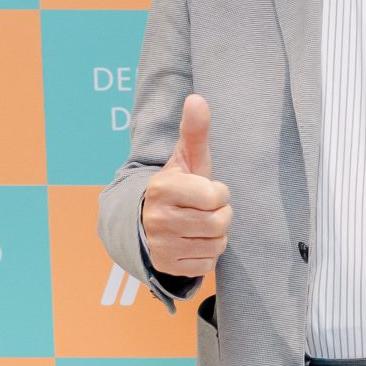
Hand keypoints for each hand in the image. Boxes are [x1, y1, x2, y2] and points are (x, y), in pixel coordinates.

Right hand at [142, 94, 231, 278]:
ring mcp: (161, 246)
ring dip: (215, 235)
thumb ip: (194, 130)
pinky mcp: (167, 266)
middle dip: (220, 214)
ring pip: (216, 244)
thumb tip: (197, 99)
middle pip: (219, 222)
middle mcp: (158, 219)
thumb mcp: (186, 158)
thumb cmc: (177, 185)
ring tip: (197, 224)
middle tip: (204, 209)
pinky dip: (207, 254)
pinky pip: (208, 264)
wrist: (146, 220)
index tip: (204, 190)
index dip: (218, 193)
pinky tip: (192, 242)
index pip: (216, 196)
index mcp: (163, 189)